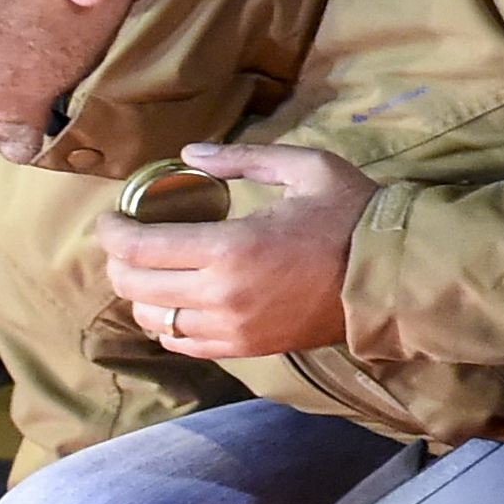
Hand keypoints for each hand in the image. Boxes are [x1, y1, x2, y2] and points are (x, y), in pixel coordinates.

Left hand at [98, 144, 371, 360]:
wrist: (394, 276)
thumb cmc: (351, 214)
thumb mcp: (305, 167)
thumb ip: (242, 159)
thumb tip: (188, 156)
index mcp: (231, 247)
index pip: (137, 248)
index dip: (110, 231)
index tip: (110, 217)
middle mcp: (222, 295)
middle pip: (133, 287)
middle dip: (117, 261)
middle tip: (125, 240)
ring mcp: (232, 328)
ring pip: (152, 320)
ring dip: (140, 294)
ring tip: (151, 271)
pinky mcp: (246, 348)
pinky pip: (182, 343)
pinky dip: (167, 323)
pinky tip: (176, 302)